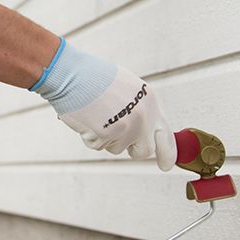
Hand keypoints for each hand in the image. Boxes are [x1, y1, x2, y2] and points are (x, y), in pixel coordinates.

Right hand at [31, 39, 176, 169]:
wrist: (72, 74)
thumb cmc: (94, 77)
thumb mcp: (127, 88)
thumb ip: (139, 108)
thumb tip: (144, 132)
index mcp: (150, 102)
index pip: (165, 135)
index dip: (167, 153)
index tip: (166, 165)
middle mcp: (143, 118)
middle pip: (144, 150)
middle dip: (133, 149)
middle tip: (118, 138)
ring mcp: (126, 128)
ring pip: (117, 148)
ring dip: (106, 138)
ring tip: (95, 114)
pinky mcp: (107, 136)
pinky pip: (98, 145)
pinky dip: (89, 136)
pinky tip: (86, 117)